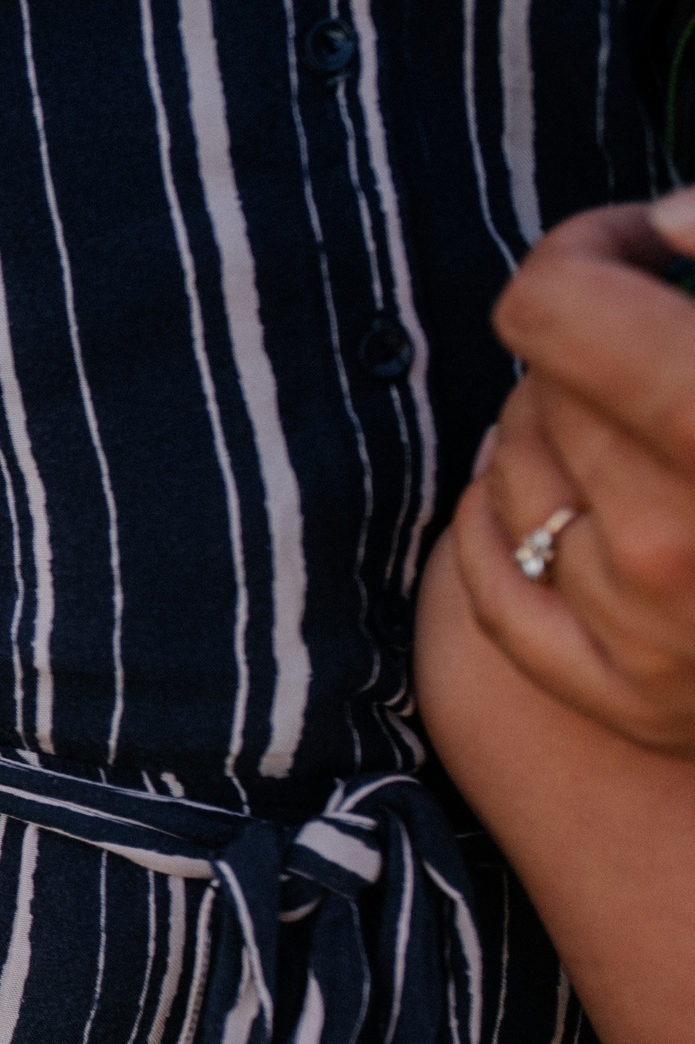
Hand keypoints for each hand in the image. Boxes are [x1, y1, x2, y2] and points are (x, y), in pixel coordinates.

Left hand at [467, 194, 694, 756]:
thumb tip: (653, 227)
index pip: (554, 309)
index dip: (583, 256)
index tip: (632, 250)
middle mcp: (679, 537)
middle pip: (539, 387)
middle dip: (589, 356)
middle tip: (663, 362)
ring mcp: (642, 627)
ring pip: (506, 471)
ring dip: (550, 437)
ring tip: (639, 437)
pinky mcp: (620, 695)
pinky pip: (488, 578)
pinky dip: (504, 529)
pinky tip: (566, 505)